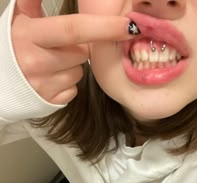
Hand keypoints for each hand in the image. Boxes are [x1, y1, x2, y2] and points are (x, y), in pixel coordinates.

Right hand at [11, 0, 132, 103]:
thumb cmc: (10, 48)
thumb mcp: (19, 21)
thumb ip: (31, 1)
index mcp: (31, 36)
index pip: (74, 29)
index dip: (104, 27)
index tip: (129, 25)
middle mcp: (37, 62)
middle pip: (81, 53)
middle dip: (77, 49)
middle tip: (57, 49)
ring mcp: (45, 85)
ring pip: (79, 73)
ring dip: (71, 67)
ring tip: (50, 65)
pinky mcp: (52, 101)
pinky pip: (73, 89)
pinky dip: (67, 84)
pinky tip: (51, 79)